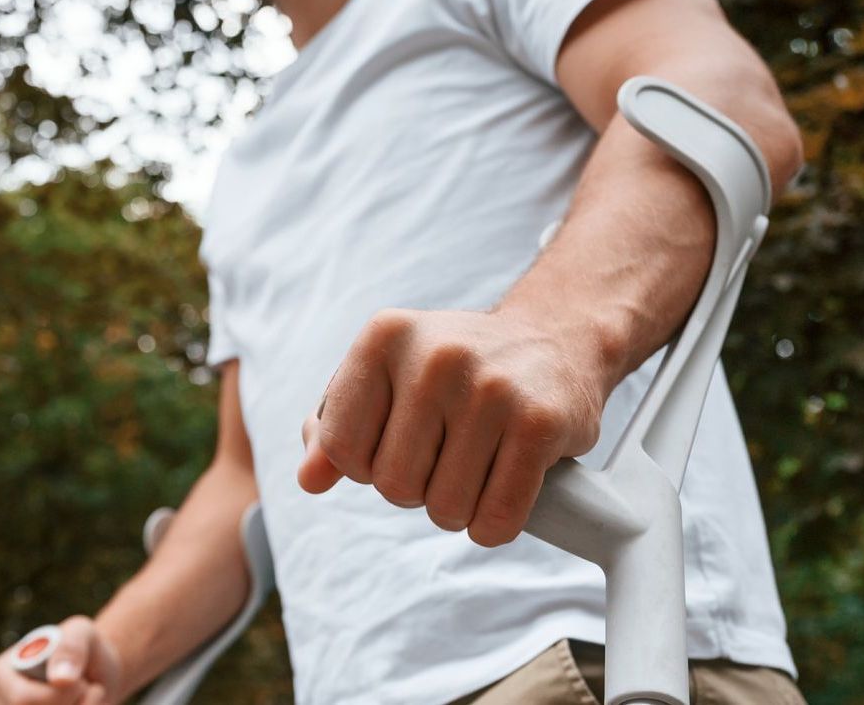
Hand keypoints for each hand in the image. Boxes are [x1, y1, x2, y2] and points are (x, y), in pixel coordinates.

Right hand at [0, 615, 122, 704]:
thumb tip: (60, 679)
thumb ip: (72, 646)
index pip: (21, 700)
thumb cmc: (85, 649)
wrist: (97, 677)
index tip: (82, 682)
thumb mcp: (82, 634)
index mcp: (1, 674)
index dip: (59, 697)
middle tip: (88, 691)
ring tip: (88, 700)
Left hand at [297, 308, 610, 546]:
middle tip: (442, 459)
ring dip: (456, 509)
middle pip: (393, 484)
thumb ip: (338, 423)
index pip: (341, 448)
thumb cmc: (454, 370)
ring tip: (473, 469)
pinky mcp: (539, 424)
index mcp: (384, 337)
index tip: (395, 446)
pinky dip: (492, 525)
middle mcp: (435, 356)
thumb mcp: (387, 374)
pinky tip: (500, 493)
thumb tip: (310, 479)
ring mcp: (491, 389)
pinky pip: (497, 518)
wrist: (553, 340)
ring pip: (445, 508)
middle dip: (415, 490)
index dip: (365, 466)